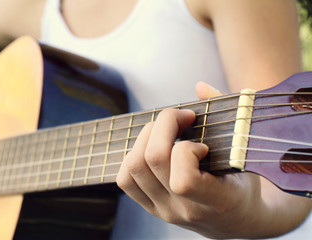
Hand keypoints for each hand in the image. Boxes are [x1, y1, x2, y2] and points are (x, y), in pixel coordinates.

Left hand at [116, 83, 264, 237]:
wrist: (238, 220)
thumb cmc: (244, 183)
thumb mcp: (246, 154)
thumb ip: (230, 116)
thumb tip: (200, 86)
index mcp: (215, 201)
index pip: (183, 181)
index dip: (187, 150)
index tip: (202, 144)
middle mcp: (183, 210)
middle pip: (151, 161)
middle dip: (164, 125)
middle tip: (182, 118)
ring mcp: (163, 210)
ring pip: (133, 167)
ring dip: (146, 137)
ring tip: (166, 131)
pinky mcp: (151, 207)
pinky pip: (125, 179)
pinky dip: (134, 155)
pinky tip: (154, 148)